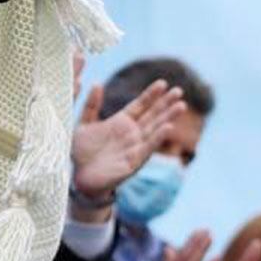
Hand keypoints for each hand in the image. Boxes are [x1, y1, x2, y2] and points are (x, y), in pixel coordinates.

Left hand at [71, 81, 184, 218]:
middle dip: (166, 103)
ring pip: (155, 129)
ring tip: (181, 105)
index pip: (140, 105)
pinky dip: (158, 138)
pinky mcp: (134, 162)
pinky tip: (168, 127)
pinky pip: (148, 148)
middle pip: (152, 115)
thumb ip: (91, 105)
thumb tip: (97, 83)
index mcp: (121, 122)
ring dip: (168, 118)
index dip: (151, 94)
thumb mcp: (83, 124)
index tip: (163, 83)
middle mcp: (131, 133)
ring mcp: (135, 147)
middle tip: (179, 91)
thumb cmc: (81, 152)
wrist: (80, 178)